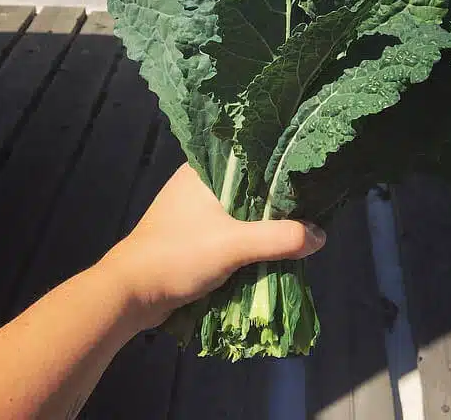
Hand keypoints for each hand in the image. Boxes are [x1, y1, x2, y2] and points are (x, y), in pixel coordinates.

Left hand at [101, 163, 326, 330]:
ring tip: (296, 223)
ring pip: (240, 209)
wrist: (130, 294)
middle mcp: (198, 184)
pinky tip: (269, 243)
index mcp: (203, 171)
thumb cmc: (178, 255)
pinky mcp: (193, 234)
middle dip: (275, 199)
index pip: (250, 156)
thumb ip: (279, 239)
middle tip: (308, 204)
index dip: (279, 164)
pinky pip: (230, 228)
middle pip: (249, 186)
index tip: (307, 173)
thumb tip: (320, 236)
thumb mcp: (233, 245)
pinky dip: (248, 236)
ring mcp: (194, 210)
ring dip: (262, 221)